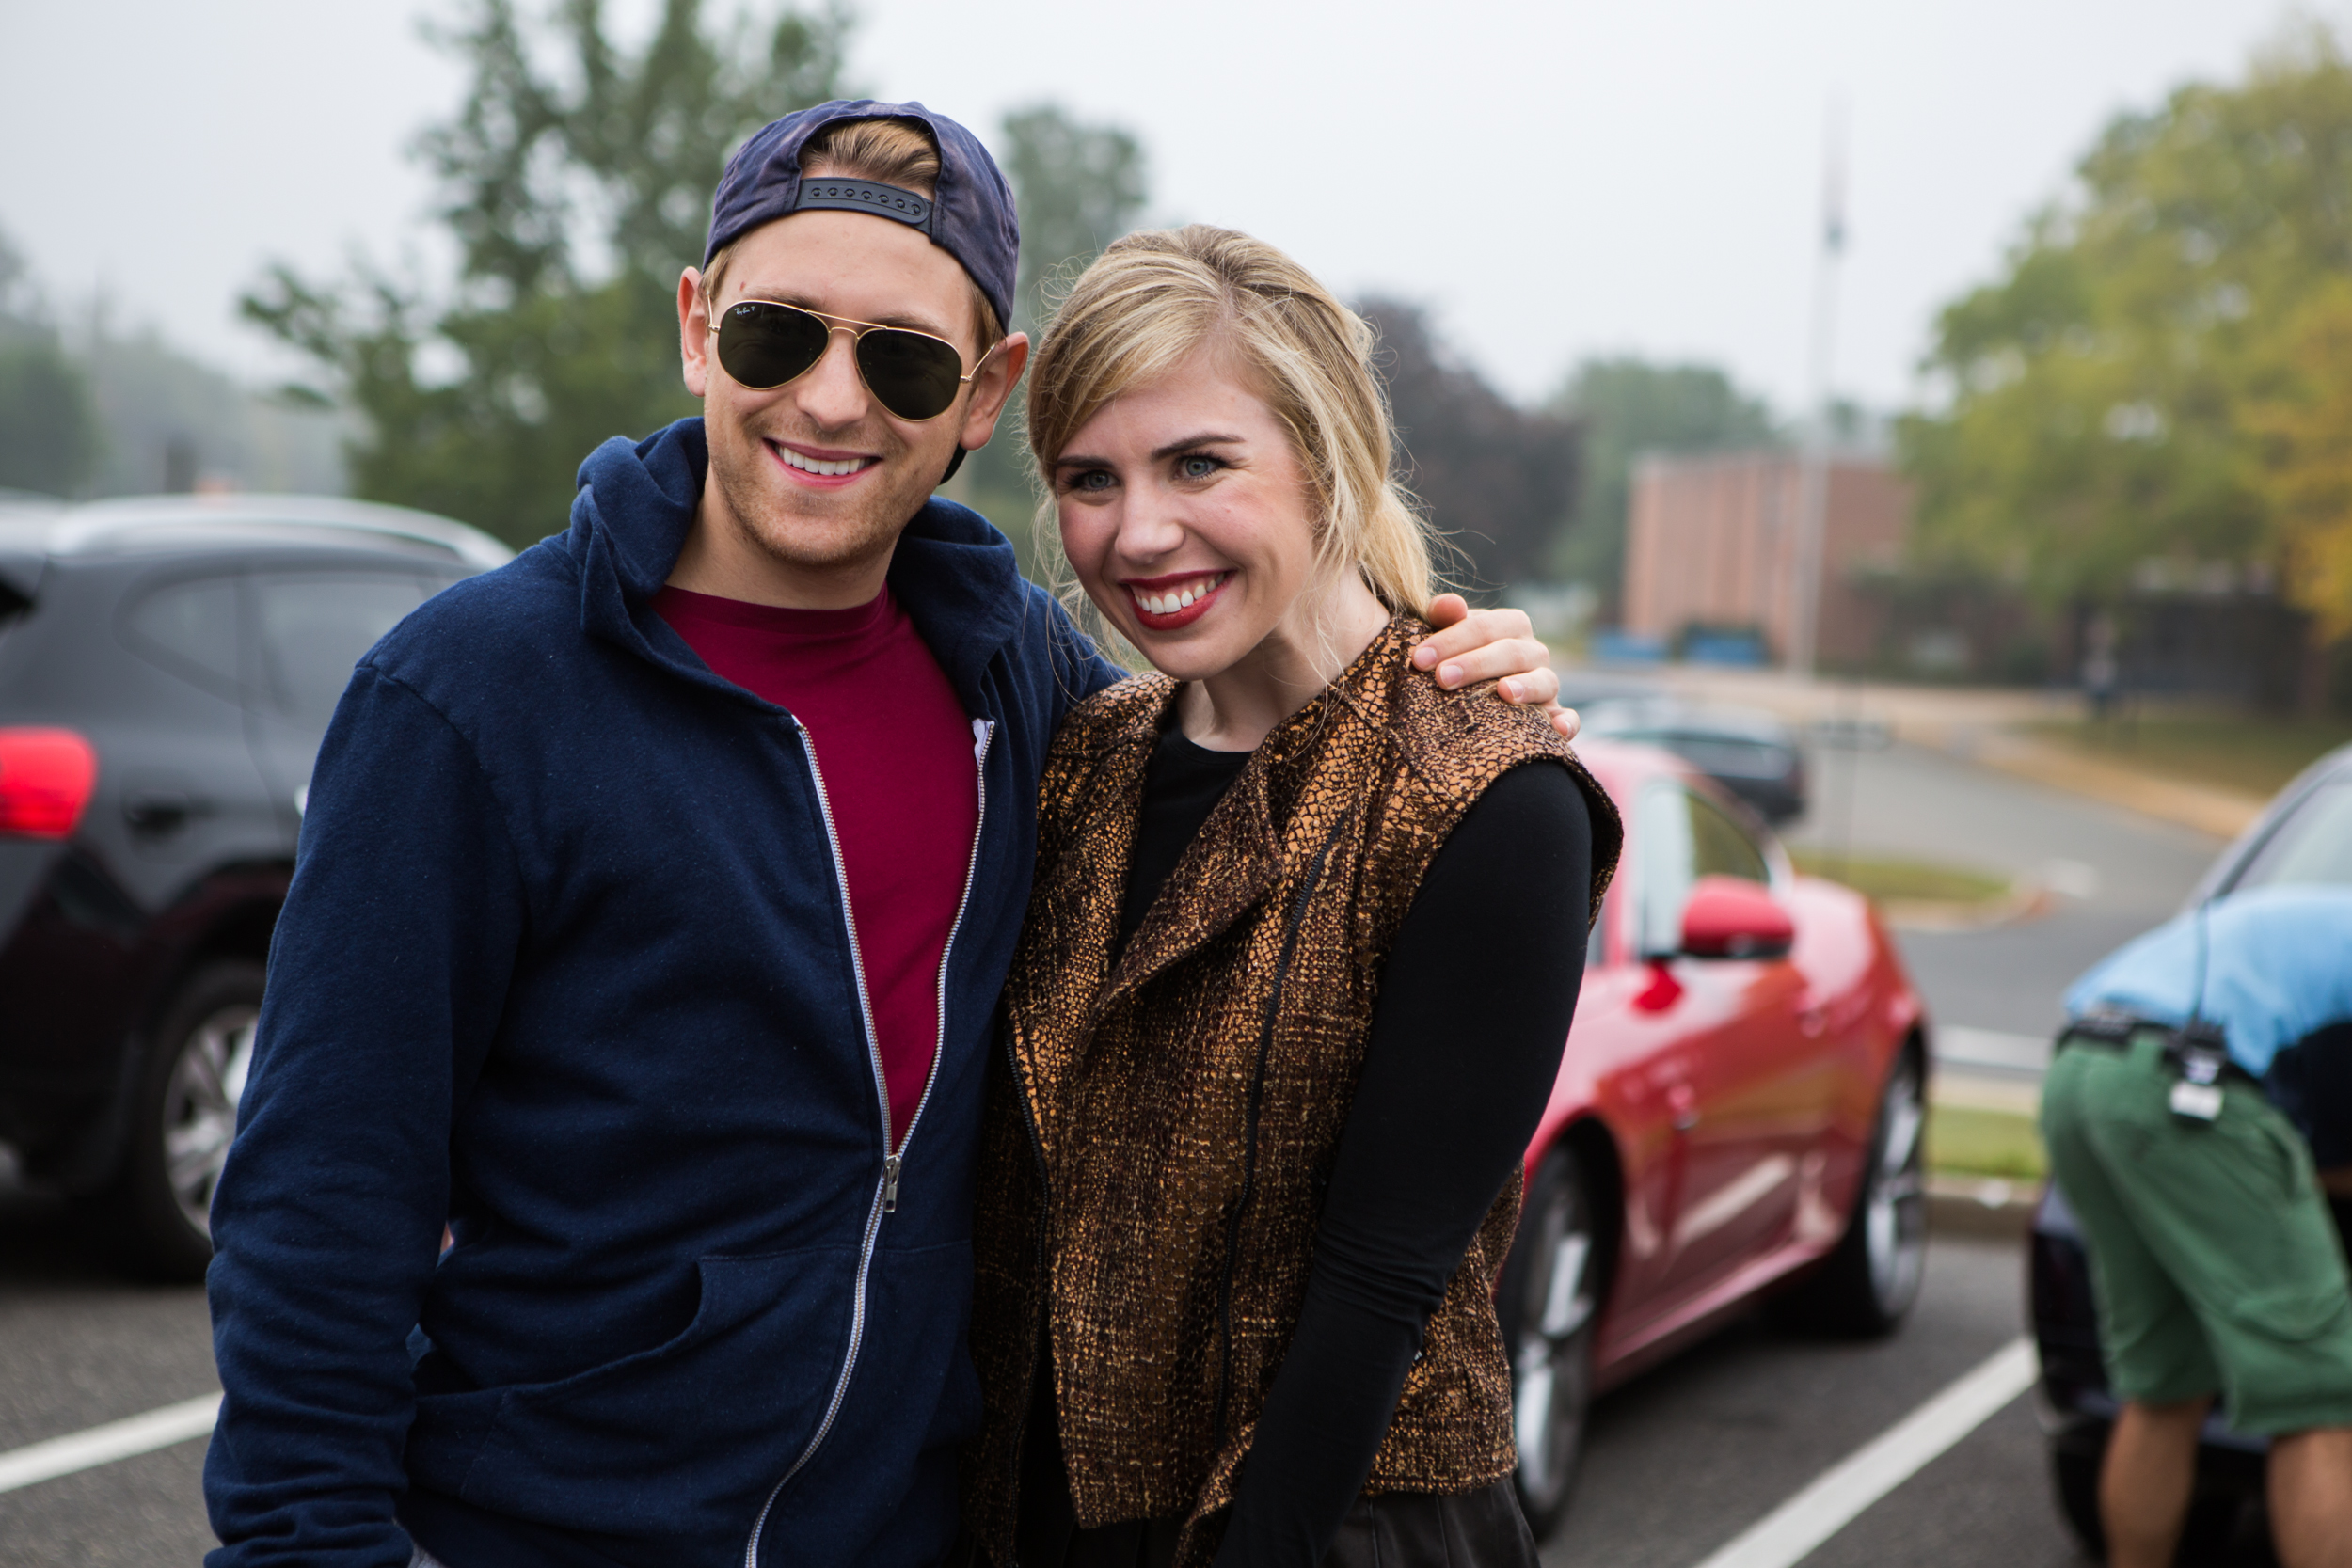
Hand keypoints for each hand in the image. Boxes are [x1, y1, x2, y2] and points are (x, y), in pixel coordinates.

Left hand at [1415, 594, 1579, 741]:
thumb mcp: (1447, 636)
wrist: (1474, 695)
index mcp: (1510, 626)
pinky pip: (1569, 719)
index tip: (1419, 659)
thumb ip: (1444, 617)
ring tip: (1503, 693)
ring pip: (1544, 681)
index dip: (1452, 639)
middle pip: (1512, 652)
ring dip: (1526, 687)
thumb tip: (1450, 605)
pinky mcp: (1555, 716)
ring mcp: (1547, 684)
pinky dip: (1567, 723)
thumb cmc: (1455, 658)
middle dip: (1476, 664)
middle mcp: (1533, 652)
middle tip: (1441, 679)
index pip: (1486, 626)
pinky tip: (1557, 731)